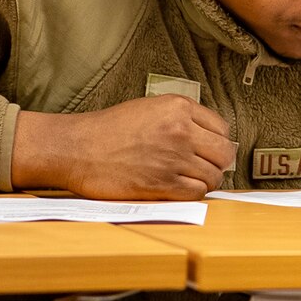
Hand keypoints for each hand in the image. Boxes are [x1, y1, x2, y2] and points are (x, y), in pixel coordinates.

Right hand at [12, 95, 235, 199]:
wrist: (77, 148)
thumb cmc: (107, 130)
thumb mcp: (149, 107)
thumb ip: (180, 117)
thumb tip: (205, 135)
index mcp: (178, 107)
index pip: (221, 128)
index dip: (217, 141)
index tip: (210, 149)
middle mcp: (180, 130)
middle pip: (224, 152)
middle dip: (218, 162)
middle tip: (207, 167)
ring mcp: (173, 158)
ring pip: (213, 175)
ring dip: (206, 181)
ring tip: (192, 179)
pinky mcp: (162, 183)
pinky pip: (197, 192)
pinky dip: (193, 193)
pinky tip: (181, 189)